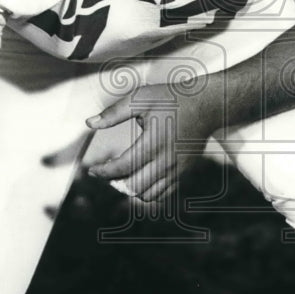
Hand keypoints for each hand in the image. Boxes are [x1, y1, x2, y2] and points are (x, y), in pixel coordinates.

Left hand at [85, 81, 219, 200]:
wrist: (206, 105)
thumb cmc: (171, 99)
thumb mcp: (140, 98)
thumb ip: (114, 113)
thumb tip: (88, 123)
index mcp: (154, 142)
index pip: (122, 167)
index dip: (103, 172)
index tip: (92, 170)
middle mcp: (166, 160)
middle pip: (134, 186)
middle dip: (114, 182)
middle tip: (106, 172)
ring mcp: (177, 169)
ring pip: (149, 195)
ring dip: (131, 189)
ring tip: (122, 176)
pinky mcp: (184, 172)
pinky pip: (163, 193)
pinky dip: (148, 191)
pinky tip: (140, 177)